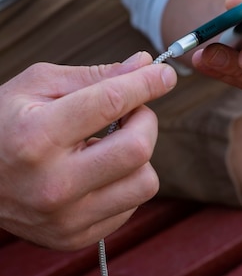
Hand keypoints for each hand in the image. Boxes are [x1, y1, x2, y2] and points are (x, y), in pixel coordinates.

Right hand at [0, 52, 176, 249]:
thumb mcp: (36, 88)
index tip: (166, 73)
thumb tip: (145, 63)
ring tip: (112, 145)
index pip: (111, 102)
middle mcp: (53, 184)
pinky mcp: (75, 237)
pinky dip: (126, 181)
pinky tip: (100, 171)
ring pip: (145, 182)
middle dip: (145, 120)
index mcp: (36, 137)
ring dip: (139, 156)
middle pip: (138, 148)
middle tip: (130, 111)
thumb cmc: (4, 125)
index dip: (147, 82)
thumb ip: (94, 76)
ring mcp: (65, 217)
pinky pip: (132, 205)